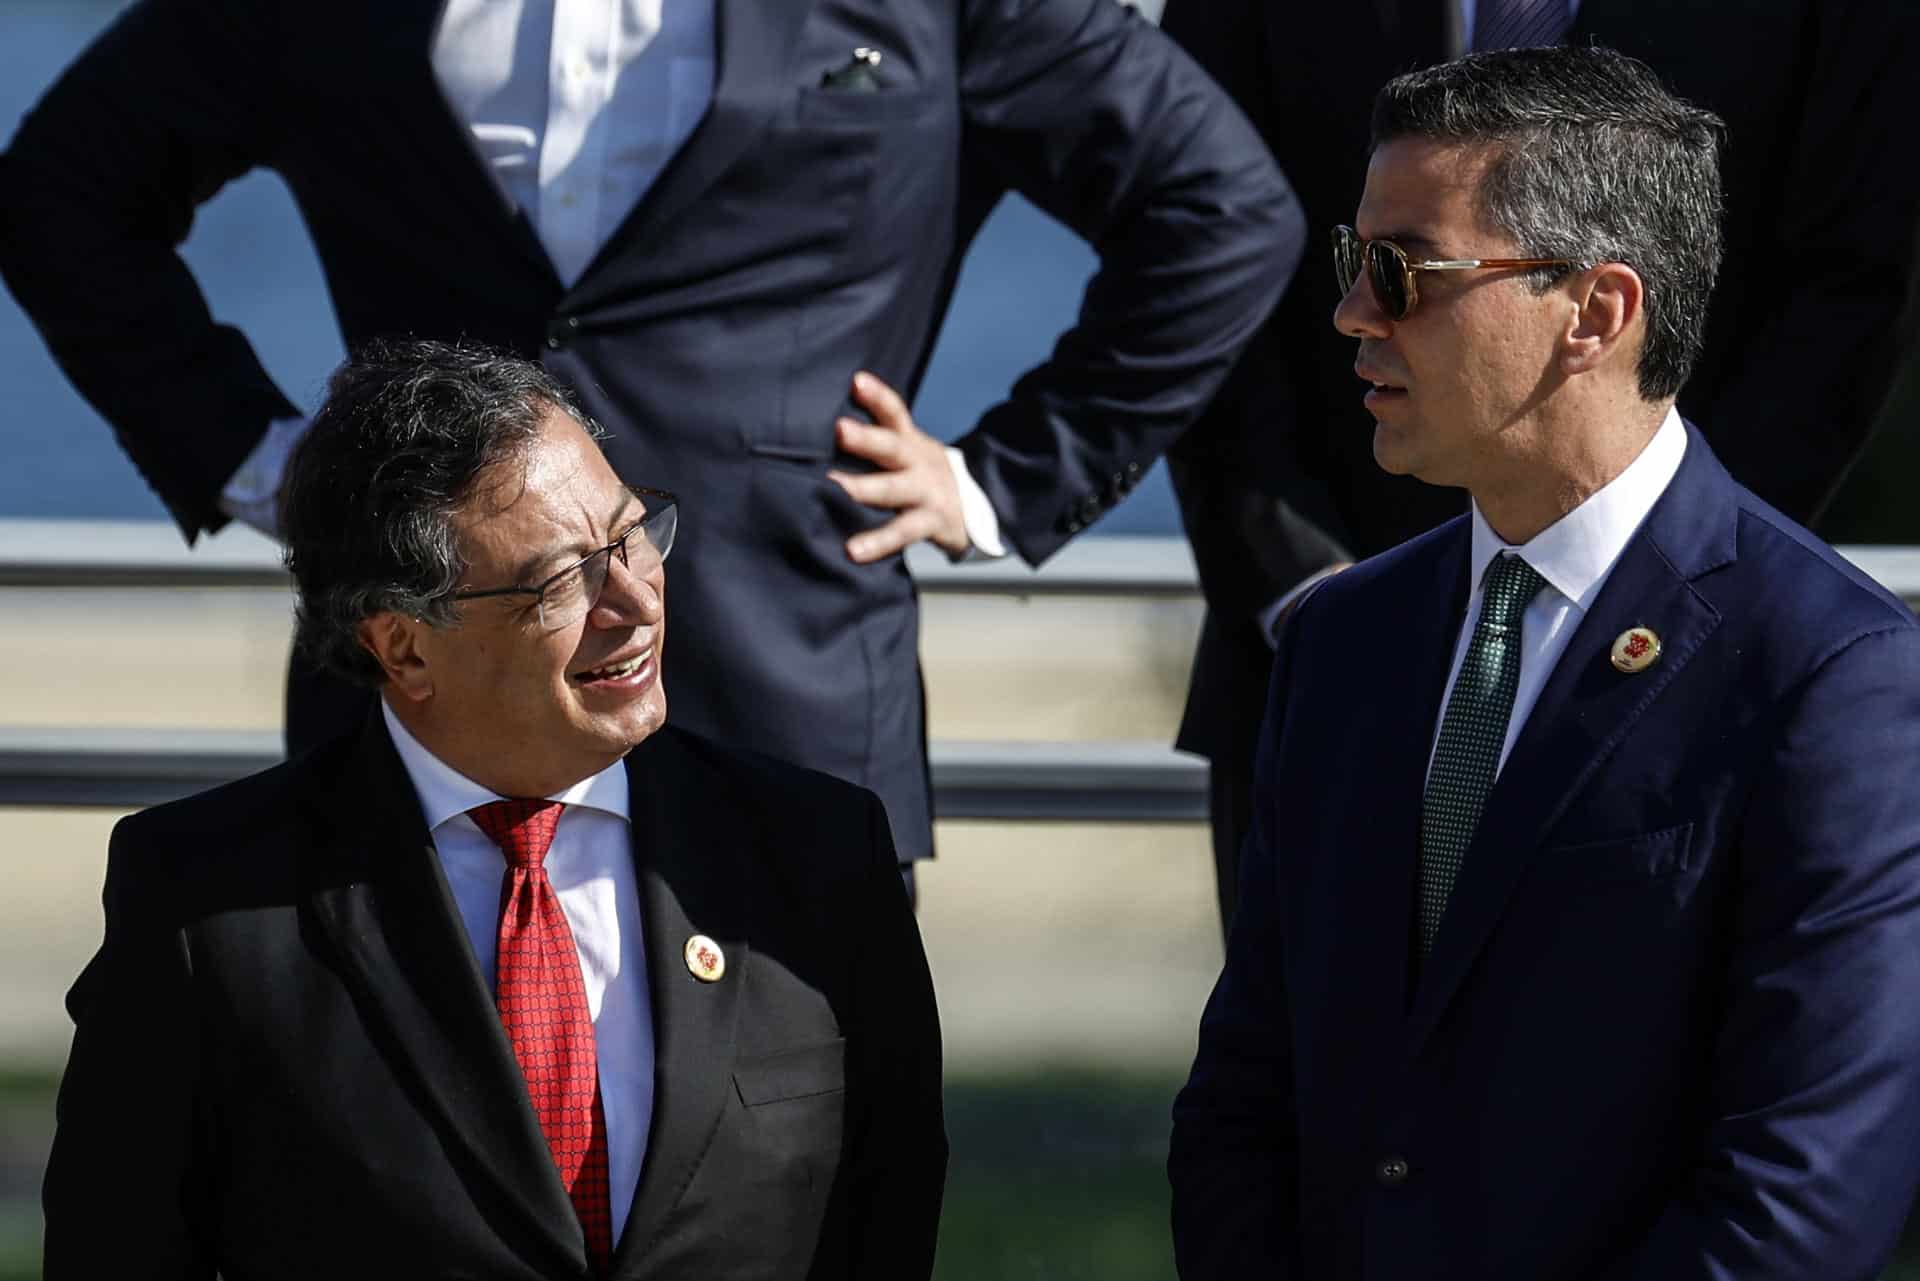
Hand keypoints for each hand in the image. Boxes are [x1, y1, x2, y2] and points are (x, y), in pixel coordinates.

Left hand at [828, 371, 969, 562]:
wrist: (971, 513)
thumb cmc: (922, 478)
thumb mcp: (909, 452)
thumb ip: (877, 441)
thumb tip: (827, 431)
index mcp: (910, 441)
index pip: (894, 412)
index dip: (877, 395)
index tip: (857, 381)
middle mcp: (918, 462)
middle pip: (892, 447)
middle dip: (866, 438)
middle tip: (840, 429)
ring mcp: (925, 492)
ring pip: (893, 489)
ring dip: (864, 488)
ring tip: (836, 488)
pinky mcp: (929, 522)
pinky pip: (901, 532)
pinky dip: (877, 541)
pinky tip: (853, 550)